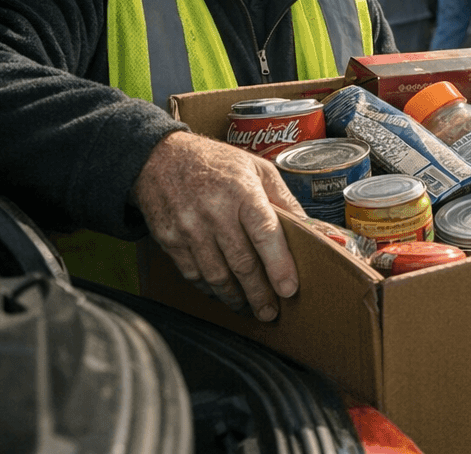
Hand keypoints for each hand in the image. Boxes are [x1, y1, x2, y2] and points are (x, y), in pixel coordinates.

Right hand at [132, 131, 302, 320]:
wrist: (160, 158)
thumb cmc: (216, 162)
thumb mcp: (257, 168)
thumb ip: (283, 199)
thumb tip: (310, 227)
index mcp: (242, 192)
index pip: (265, 234)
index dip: (278, 265)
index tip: (289, 289)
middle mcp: (215, 212)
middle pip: (242, 263)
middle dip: (260, 293)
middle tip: (271, 311)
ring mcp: (189, 229)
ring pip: (216, 275)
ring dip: (236, 298)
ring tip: (251, 307)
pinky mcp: (170, 241)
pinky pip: (193, 275)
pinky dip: (211, 290)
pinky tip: (224, 294)